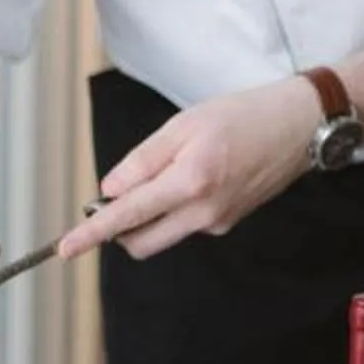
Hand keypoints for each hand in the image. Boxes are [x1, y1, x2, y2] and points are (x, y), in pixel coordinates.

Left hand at [60, 77, 321, 260]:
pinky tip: (193, 175)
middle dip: (117, 229)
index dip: (92, 233)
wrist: (297, 127)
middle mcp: (203, 213)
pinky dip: (172, 208)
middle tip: (112, 196)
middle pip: (140, 242)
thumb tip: (109, 190)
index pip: (127, 216)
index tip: (66, 248)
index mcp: (189, 182)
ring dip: (146, 216)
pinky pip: (185, 224)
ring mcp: (217, 223)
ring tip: (166, 170)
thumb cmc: (243, 116)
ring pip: (162, 234)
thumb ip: (143, 160)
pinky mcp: (227, 223)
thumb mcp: (184, 124)